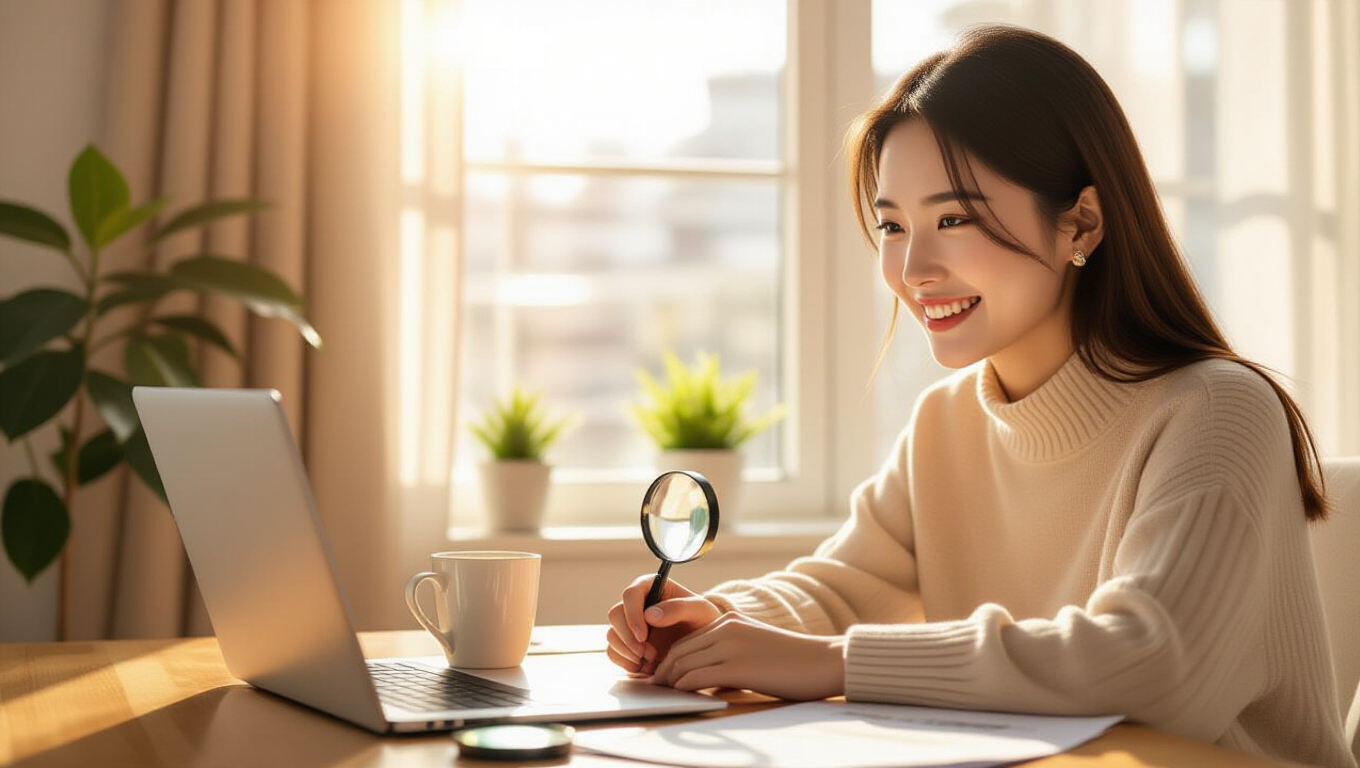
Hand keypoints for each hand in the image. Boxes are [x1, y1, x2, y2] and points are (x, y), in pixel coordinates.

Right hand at [605, 575, 720, 673]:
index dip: (632, 615)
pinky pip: (613, 652)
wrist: (704, 642)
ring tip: (651, 659)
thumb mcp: (700, 610)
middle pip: (615, 615)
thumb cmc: (703, 619)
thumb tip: (649, 615)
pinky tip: (643, 667)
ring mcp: (630, 625)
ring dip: (627, 651)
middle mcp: (636, 604)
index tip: (643, 636)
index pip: (630, 594)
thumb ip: (678, 608)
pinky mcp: (628, 644)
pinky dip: (624, 662)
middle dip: (628, 637)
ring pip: (612, 635)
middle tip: (648, 652)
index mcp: (651, 587)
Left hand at [649, 612, 846, 700]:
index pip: (688, 639)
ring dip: (670, 680)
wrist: (823, 661)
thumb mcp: (755, 644)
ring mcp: (731, 646)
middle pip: (681, 650)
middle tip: (655, 686)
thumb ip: (729, 651)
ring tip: (664, 693)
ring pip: (685, 663)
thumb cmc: (793, 660)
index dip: (670, 658)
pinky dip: (684, 687)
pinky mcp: (738, 667)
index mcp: (730, 620)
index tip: (662, 674)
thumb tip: (705, 674)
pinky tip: (680, 695)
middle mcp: (726, 628)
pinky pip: (697, 677)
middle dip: (664, 670)